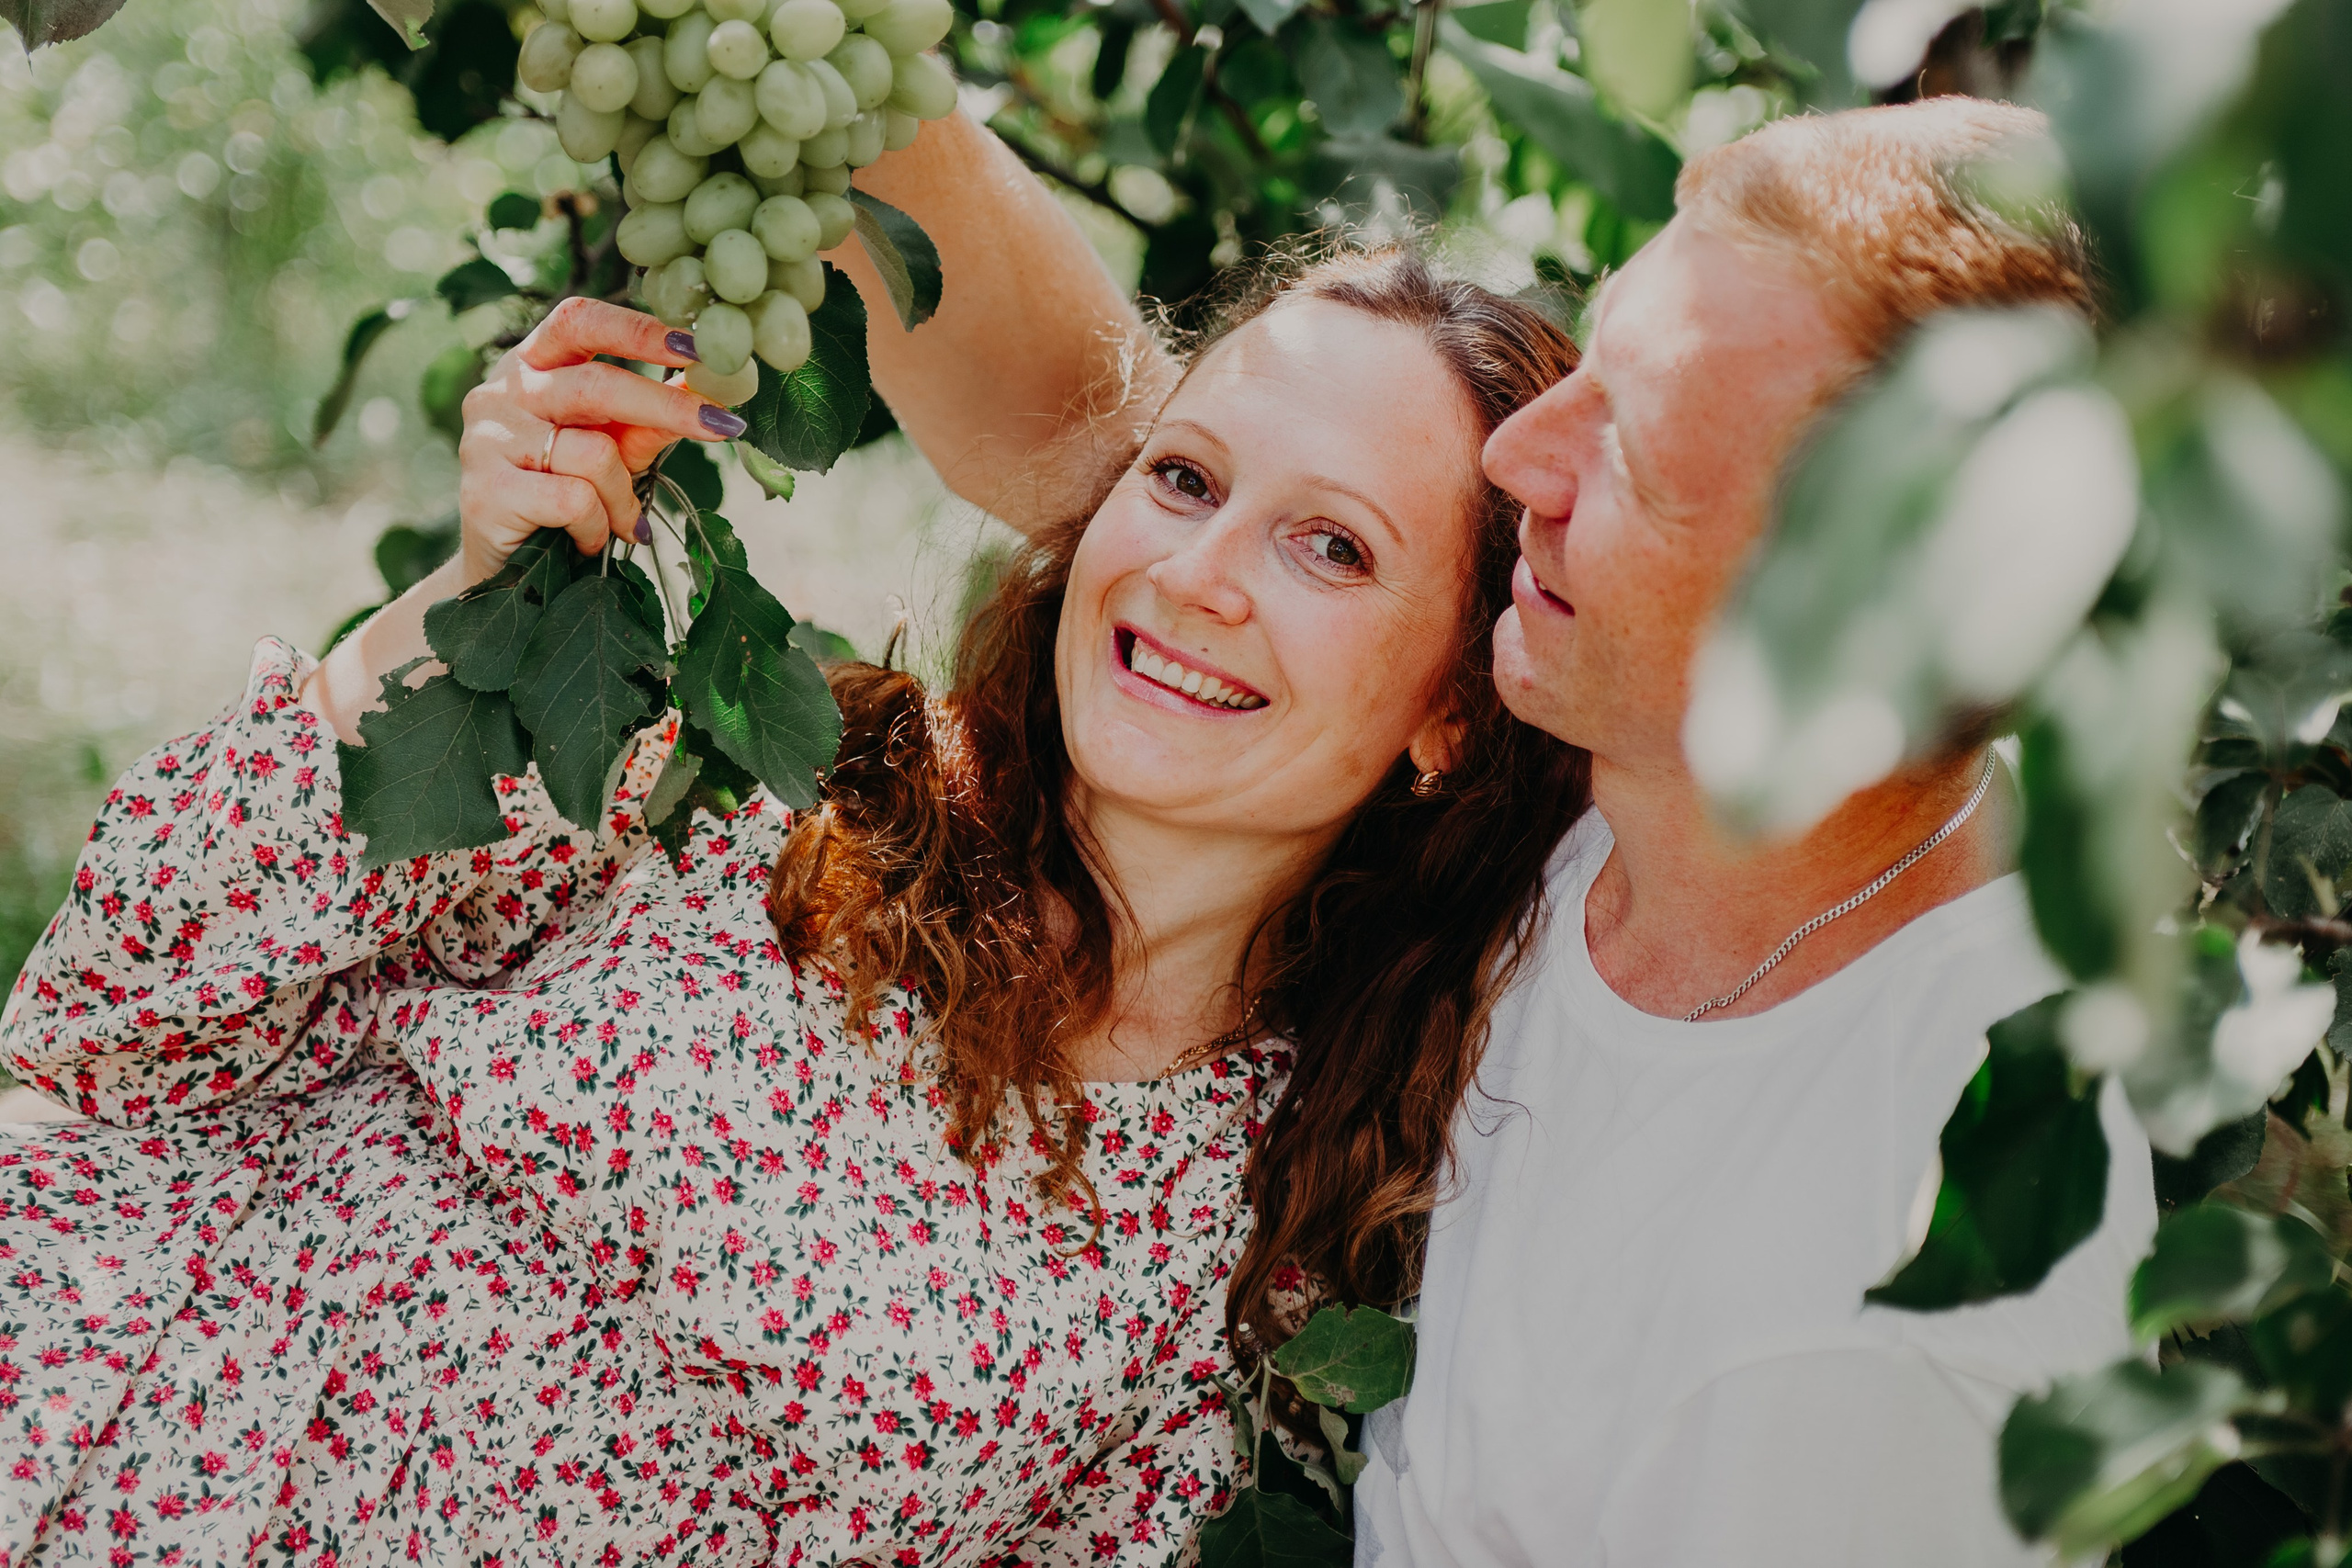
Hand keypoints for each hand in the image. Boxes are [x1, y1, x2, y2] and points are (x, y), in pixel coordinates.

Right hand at [455, 297, 748, 587]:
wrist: (504, 569)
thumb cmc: (560, 496)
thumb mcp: (612, 449)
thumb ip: (650, 418)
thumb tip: (710, 388)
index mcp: (531, 366)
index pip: (579, 321)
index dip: (637, 329)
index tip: (695, 345)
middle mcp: (502, 391)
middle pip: (596, 385)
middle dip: (667, 407)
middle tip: (722, 426)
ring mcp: (488, 438)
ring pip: (593, 453)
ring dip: (625, 496)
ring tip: (624, 522)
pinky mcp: (487, 490)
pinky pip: (575, 500)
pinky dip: (598, 526)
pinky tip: (586, 540)